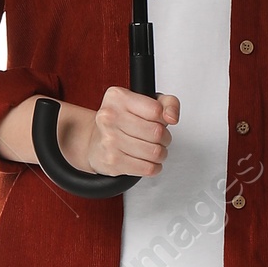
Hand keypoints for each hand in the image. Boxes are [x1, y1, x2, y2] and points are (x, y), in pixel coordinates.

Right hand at [62, 87, 178, 178]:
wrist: (95, 143)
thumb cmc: (122, 122)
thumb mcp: (146, 102)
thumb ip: (168, 103)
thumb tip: (172, 117)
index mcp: (117, 97)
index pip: (157, 110)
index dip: (164, 119)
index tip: (158, 121)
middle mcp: (109, 117)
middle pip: (157, 132)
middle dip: (165, 138)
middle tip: (158, 138)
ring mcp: (109, 140)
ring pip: (155, 152)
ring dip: (160, 154)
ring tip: (153, 149)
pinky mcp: (112, 162)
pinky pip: (148, 168)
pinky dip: (153, 166)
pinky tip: (146, 160)